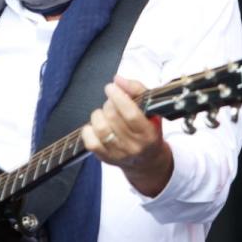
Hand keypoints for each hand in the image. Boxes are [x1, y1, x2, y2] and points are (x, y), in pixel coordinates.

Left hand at [81, 75, 173, 196]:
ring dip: (98, 115)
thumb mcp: (152, 108)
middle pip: (113, 118)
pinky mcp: (106, 158)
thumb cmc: (149, 129)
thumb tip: (117, 80)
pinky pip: (90, 142)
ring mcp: (119, 154)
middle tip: (112, 101)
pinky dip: (89, 130)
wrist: (147, 161)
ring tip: (104, 113)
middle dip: (109, 104)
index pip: (131, 114)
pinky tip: (95, 125)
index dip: (118, 97)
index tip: (111, 87)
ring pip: (100, 129)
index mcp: (148, 133)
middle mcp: (134, 146)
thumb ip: (137, 90)